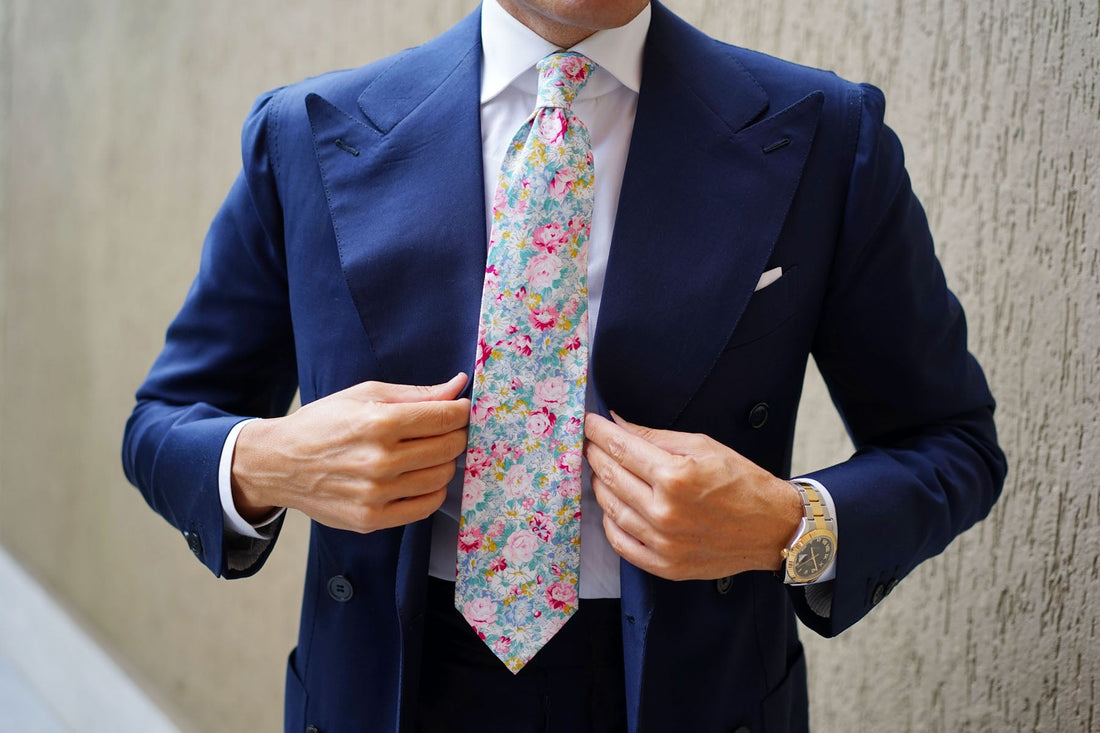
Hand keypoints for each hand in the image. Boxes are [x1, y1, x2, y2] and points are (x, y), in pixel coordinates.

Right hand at [231, 374, 470, 532]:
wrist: (279, 463)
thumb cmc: (324, 423)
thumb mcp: (365, 394)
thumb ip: (416, 393)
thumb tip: (458, 386)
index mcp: (379, 423)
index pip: (445, 418)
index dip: (460, 412)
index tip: (460, 409)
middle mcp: (379, 461)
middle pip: (448, 448)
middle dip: (455, 435)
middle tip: (445, 430)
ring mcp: (376, 494)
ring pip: (441, 478)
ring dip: (444, 462)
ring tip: (428, 453)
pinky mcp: (371, 519)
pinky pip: (425, 507)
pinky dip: (433, 491)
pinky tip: (420, 477)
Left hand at [583, 412, 801, 580]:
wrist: (772, 528)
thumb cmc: (742, 482)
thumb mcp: (702, 446)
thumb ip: (656, 436)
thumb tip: (618, 424)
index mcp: (675, 476)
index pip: (620, 448)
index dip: (599, 432)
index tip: (590, 424)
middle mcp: (664, 511)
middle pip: (611, 476)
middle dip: (596, 455)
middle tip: (592, 444)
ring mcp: (663, 542)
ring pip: (611, 508)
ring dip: (600, 486)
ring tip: (601, 472)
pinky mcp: (665, 565)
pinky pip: (621, 543)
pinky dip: (610, 522)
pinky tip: (612, 507)